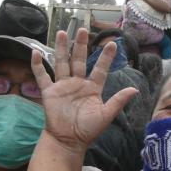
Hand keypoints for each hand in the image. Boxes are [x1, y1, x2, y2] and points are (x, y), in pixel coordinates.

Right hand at [31, 28, 137, 152]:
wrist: (68, 141)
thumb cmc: (88, 129)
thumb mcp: (106, 115)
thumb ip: (118, 101)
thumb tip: (135, 90)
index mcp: (93, 88)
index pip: (100, 69)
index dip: (105, 57)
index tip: (112, 43)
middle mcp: (78, 83)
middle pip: (79, 60)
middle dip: (81, 45)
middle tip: (83, 29)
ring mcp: (63, 86)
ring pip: (62, 62)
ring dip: (61, 48)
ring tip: (62, 32)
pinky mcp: (49, 92)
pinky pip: (42, 76)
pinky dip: (38, 65)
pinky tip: (35, 53)